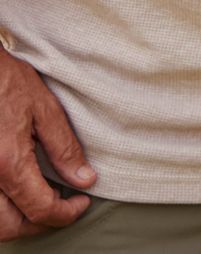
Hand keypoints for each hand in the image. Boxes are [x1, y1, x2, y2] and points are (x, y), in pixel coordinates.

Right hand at [0, 49, 93, 240]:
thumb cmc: (5, 82)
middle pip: (11, 226)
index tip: (82, 202)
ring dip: (18, 223)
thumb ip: (64, 148)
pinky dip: (2, 212)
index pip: (39, 209)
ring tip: (44, 203)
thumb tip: (85, 179)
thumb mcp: (44, 109)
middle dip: (41, 224)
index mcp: (7, 163)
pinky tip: (20, 195)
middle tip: (65, 206)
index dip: (66, 213)